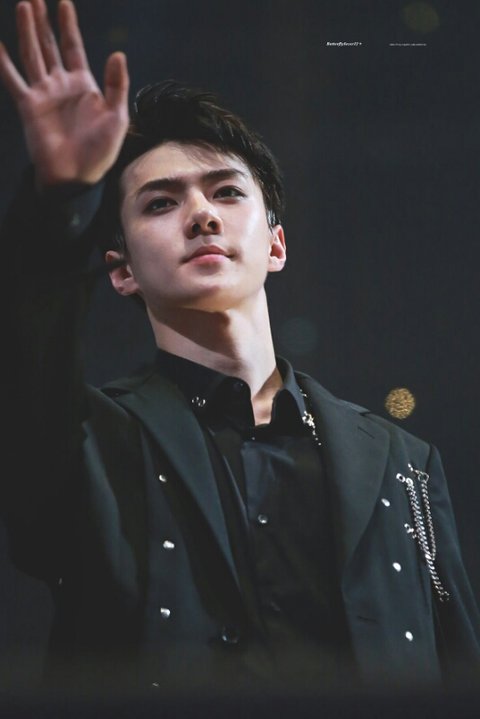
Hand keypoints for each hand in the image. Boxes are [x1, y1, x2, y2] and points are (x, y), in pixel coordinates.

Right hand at [0, 0, 129, 186]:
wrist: (76, 177)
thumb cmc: (100, 152)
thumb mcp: (117, 117)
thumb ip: (117, 85)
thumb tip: (118, 54)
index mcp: (84, 86)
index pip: (73, 47)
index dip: (68, 25)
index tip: (64, 2)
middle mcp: (62, 86)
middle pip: (49, 46)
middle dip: (42, 22)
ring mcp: (44, 94)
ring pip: (32, 55)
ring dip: (27, 31)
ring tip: (23, 7)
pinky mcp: (29, 106)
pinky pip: (13, 79)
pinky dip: (3, 62)